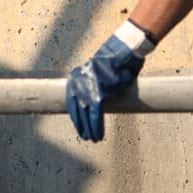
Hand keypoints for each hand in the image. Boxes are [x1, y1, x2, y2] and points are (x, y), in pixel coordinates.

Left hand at [66, 20, 154, 141]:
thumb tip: (89, 103)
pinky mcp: (98, 93)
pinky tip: (98, 135)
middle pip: (77, 110)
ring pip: (85, 115)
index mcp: (75, 78)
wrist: (122, 53)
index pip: (71, 102)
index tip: (79, 127)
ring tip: (93, 139)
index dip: (76, 116)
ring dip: (89, 129)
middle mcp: (78, 83)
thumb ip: (90, 88)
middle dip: (81, 125)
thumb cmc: (112, 64)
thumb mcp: (96, 76)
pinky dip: (96, 127)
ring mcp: (87, 88)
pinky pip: (95, 114)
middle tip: (86, 136)